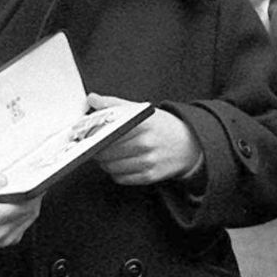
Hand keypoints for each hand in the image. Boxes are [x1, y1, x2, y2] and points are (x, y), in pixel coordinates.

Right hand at [0, 178, 40, 259]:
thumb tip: (3, 180)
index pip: (22, 204)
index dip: (32, 190)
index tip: (34, 176)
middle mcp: (0, 233)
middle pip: (30, 210)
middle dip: (34, 194)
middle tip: (34, 178)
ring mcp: (7, 239)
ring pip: (31, 217)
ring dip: (32, 202)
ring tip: (28, 186)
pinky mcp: (10, 240)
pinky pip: (26, 223)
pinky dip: (27, 211)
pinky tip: (20, 200)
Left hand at [87, 93, 203, 185]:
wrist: (190, 144)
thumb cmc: (163, 127)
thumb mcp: (143, 110)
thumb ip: (115, 104)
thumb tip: (92, 98)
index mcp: (143, 123)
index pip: (107, 131)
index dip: (93, 134)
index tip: (87, 134)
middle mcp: (146, 143)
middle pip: (106, 151)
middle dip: (97, 149)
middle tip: (96, 144)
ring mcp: (148, 161)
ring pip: (111, 167)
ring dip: (104, 162)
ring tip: (108, 153)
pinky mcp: (149, 176)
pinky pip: (120, 178)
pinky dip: (115, 172)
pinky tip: (120, 163)